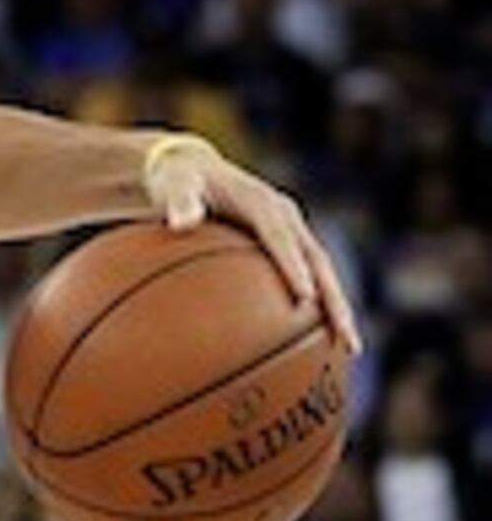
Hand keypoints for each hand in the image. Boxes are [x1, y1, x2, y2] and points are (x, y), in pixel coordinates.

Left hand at [144, 137, 361, 356]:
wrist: (192, 170)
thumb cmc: (177, 180)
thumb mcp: (173, 183)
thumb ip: (178, 202)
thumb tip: (180, 224)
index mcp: (263, 204)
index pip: (282, 238)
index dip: (294, 265)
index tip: (305, 297)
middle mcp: (286, 219)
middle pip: (318, 264)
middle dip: (334, 300)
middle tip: (345, 337)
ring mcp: (291, 234)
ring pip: (321, 276)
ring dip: (335, 311)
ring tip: (347, 350)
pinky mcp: (286, 248)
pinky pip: (305, 280)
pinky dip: (313, 310)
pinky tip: (313, 346)